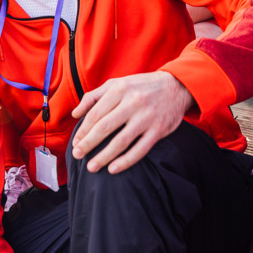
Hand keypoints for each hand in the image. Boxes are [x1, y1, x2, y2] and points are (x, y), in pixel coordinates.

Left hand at [71, 72, 193, 173]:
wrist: (177, 86)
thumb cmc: (142, 86)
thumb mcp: (117, 83)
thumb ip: (94, 96)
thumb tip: (75, 113)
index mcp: (119, 89)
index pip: (95, 113)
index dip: (83, 130)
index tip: (76, 142)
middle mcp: (132, 102)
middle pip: (104, 127)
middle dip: (88, 144)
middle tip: (77, 155)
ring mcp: (146, 117)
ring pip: (121, 141)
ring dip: (104, 156)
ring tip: (92, 167)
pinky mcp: (158, 130)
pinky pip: (140, 149)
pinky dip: (126, 161)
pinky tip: (113, 169)